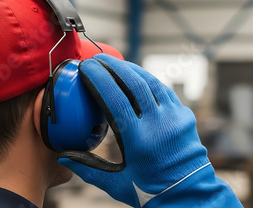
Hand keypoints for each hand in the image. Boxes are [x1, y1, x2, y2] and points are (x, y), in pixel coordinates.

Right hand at [58, 54, 240, 207]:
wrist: (189, 195)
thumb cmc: (151, 192)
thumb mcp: (116, 183)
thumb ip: (87, 168)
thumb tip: (63, 155)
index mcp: (139, 139)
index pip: (116, 98)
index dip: (100, 78)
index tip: (87, 66)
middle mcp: (159, 124)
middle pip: (135, 83)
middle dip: (114, 66)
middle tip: (98, 58)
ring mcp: (175, 117)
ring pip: (152, 83)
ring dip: (133, 70)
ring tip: (116, 64)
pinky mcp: (186, 117)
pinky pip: (165, 92)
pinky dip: (150, 82)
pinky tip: (139, 78)